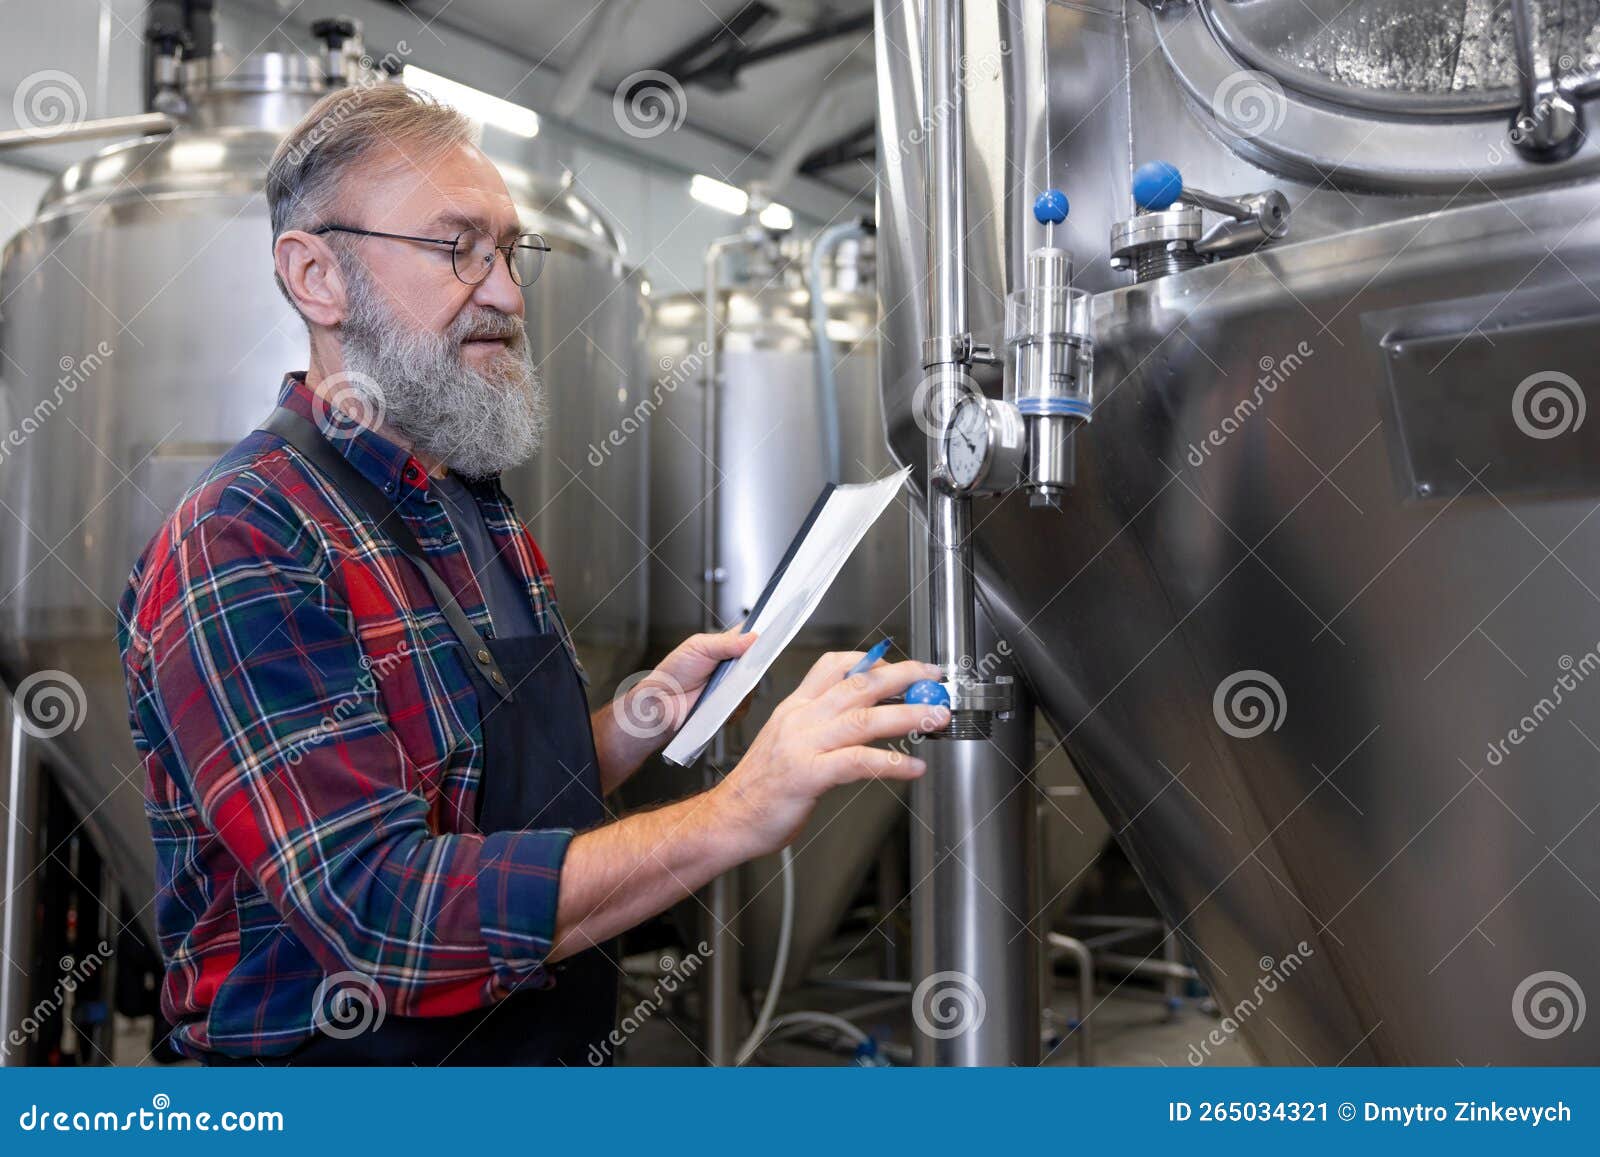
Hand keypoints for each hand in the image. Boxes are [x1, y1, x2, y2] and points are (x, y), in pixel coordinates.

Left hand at [617, 626, 756, 744]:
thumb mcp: (698, 647)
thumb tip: (752, 636)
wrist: (661, 702)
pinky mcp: (730, 706)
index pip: (750, 638)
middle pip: (756, 662)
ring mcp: (732, 687)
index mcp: (725, 647)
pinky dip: (736, 705)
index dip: (760, 637)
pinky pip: (743, 705)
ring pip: (752, 685)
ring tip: (723, 686)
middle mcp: (731, 667)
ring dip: (742, 686)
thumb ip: (726, 642)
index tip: (767, 638)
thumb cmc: (673, 672)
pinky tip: (722, 702)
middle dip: (754, 664)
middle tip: (742, 664)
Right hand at [708, 652, 950, 860]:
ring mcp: (803, 745)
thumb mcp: (786, 740)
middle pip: (858, 684)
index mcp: (795, 707)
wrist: (729, 818)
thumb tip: (863, 713)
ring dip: (907, 715)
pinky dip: (891, 763)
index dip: (872, 659)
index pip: (834, 664)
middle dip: (902, 676)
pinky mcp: (808, 775)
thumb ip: (819, 723)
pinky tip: (912, 768)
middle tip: (932, 678)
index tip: (901, 665)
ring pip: (864, 718)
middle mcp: (800, 719)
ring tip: (936, 717)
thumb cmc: (760, 786)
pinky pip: (857, 761)